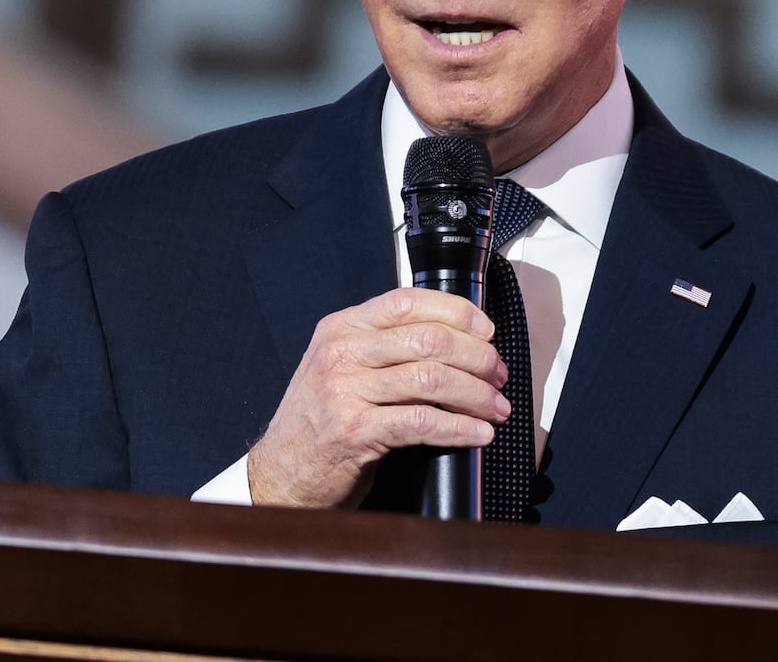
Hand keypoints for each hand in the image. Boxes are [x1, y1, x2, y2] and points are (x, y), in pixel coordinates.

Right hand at [245, 287, 509, 508]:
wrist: (279, 476)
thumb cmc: (318, 423)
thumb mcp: (339, 369)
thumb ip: (381, 347)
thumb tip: (453, 340)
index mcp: (340, 328)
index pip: (407, 301)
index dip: (456, 312)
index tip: (486, 331)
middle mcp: (340, 353)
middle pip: (428, 339)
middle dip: (477, 357)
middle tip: (498, 375)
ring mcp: (344, 391)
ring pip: (432, 379)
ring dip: (476, 395)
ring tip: (496, 408)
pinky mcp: (354, 431)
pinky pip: (422, 422)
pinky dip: (459, 428)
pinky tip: (478, 434)